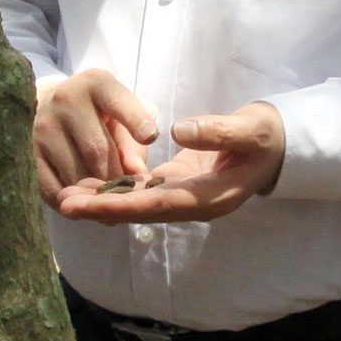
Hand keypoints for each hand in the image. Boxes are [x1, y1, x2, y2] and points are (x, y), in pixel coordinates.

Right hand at [33, 69, 156, 205]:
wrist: (49, 106)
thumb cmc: (97, 114)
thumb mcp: (120, 117)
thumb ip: (133, 145)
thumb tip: (137, 176)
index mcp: (96, 85)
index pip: (118, 102)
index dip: (135, 119)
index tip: (151, 137)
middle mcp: (65, 100)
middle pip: (97, 149)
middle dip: (116, 178)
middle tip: (129, 196)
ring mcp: (42, 125)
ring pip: (75, 173)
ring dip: (95, 193)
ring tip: (109, 203)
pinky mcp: (27, 151)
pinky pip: (52, 187)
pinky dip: (71, 201)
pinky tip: (83, 204)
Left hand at [52, 103, 286, 225]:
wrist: (276, 145)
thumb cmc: (265, 136)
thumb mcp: (250, 129)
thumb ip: (218, 132)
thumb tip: (180, 130)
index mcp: (210, 198)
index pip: (159, 204)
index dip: (123, 204)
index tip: (90, 204)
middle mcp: (192, 204)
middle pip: (141, 210)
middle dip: (102, 208)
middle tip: (64, 205)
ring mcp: (183, 196)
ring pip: (137, 203)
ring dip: (103, 202)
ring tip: (65, 197)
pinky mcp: (177, 185)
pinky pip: (141, 191)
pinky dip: (116, 189)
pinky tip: (88, 185)